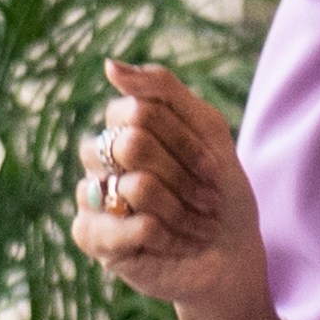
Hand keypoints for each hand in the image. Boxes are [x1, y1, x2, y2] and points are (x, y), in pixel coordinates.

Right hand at [75, 62, 272, 319]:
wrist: (229, 253)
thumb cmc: (218, 190)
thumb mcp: (206, 128)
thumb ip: (161, 89)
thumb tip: (109, 66)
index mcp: (121, 125)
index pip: (141, 110)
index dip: (186, 142)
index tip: (213, 168)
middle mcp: (98, 156)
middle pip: (134, 144)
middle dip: (184, 176)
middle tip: (206, 199)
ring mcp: (90, 195)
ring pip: (138, 187)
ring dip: (182, 209)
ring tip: (195, 225)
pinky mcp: (91, 236)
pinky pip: (133, 225)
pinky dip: (168, 236)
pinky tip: (173, 244)